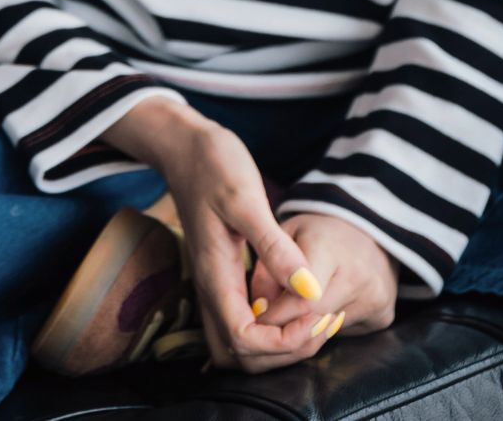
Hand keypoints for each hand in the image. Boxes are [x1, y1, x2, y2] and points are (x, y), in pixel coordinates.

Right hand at [154, 118, 341, 372]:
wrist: (183, 146)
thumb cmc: (213, 165)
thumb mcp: (247, 200)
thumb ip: (275, 247)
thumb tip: (311, 291)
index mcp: (215, 276)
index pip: (244, 341)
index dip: (283, 342)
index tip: (317, 315)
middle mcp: (211, 288)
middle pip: (240, 356)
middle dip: (282, 351)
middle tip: (320, 320)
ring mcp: (214, 283)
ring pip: (238, 344)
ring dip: (275, 344)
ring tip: (310, 315)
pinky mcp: (221, 274)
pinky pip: (242, 320)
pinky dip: (269, 325)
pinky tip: (294, 300)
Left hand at [248, 211, 399, 343]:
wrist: (369, 230)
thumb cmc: (319, 232)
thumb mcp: (286, 235)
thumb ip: (268, 269)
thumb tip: (259, 312)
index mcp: (330, 248)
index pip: (299, 299)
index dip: (274, 314)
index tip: (257, 319)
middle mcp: (358, 275)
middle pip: (312, 320)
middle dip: (286, 326)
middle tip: (269, 324)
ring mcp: (376, 297)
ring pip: (326, 331)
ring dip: (304, 328)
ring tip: (296, 309)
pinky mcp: (384, 315)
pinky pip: (343, 333)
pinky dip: (326, 328)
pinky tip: (324, 307)